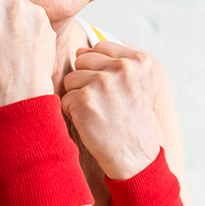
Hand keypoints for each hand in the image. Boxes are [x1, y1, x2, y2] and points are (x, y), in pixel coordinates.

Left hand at [61, 42, 161, 179]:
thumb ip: (114, 61)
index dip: (100, 70)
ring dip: (78, 97)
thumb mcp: (136, 84)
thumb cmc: (130, 120)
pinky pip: (64, 98)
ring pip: (71, 79)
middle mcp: (123, 68)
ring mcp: (103, 83)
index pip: (99, 47)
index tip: (114, 91)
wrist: (135, 158)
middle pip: (82, 60)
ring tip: (98, 113)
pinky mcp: (85, 100)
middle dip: (86, 81)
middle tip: (105, 104)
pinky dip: (72, 112)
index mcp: (140, 60)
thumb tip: (80, 50)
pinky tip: (90, 123)